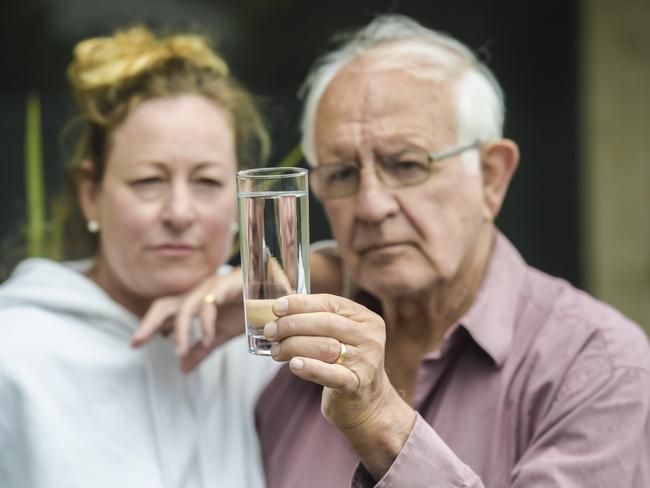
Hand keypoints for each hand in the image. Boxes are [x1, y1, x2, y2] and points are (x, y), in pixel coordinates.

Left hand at [131, 268, 243, 372]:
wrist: (274, 295)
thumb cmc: (245, 309)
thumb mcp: (220, 335)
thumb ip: (201, 350)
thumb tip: (182, 368)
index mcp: (192, 304)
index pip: (163, 313)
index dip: (147, 326)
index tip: (134, 345)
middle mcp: (197, 294)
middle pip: (164, 305)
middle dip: (149, 323)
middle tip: (138, 342)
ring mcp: (211, 288)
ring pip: (185, 307)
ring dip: (181, 331)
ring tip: (181, 352)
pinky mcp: (227, 286)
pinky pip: (209, 303)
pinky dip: (206, 322)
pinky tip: (208, 338)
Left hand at [263, 293, 411, 433]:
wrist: (366, 405)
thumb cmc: (344, 365)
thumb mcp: (340, 337)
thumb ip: (318, 321)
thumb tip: (278, 311)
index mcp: (366, 319)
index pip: (330, 303)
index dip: (301, 303)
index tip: (276, 308)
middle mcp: (370, 338)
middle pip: (327, 323)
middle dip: (293, 325)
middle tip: (270, 332)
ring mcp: (367, 362)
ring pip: (326, 346)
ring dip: (294, 346)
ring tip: (277, 351)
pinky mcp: (358, 385)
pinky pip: (332, 375)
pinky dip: (310, 368)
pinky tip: (294, 365)